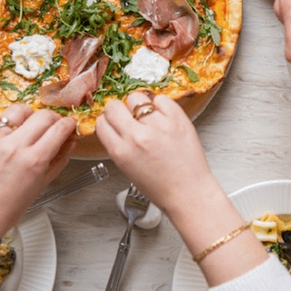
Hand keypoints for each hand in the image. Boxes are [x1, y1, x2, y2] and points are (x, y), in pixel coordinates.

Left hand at [0, 105, 76, 238]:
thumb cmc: (10, 205)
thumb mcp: (42, 183)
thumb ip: (60, 159)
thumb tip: (70, 140)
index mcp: (33, 160)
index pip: (59, 128)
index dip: (69, 123)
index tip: (69, 124)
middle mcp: (14, 147)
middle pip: (43, 115)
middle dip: (53, 118)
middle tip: (52, 125)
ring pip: (18, 110)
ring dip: (28, 115)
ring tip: (27, 124)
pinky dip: (1, 120)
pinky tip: (5, 130)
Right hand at [96, 92, 269, 285]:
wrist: (188, 193)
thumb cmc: (161, 186)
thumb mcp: (128, 169)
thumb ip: (119, 146)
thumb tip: (115, 125)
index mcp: (121, 152)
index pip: (101, 122)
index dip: (107, 121)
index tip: (114, 122)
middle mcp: (136, 136)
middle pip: (113, 106)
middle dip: (118, 110)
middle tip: (128, 116)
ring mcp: (157, 126)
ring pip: (136, 97)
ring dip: (139, 105)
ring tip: (148, 116)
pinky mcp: (177, 119)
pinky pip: (161, 98)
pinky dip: (160, 105)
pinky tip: (163, 116)